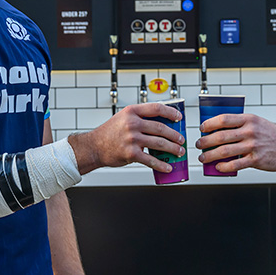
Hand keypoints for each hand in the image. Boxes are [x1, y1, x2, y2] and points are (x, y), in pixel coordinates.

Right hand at [68, 103, 184, 174]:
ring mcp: (131, 139)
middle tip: (181, 139)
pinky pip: (150, 160)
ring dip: (172, 148)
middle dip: (175, 135)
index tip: (179, 118)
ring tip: (179, 151)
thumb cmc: (110, 132)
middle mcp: (132, 124)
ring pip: (159, 143)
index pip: (156, 108)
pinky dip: (161, 164)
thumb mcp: (124, 117)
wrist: (94, 147)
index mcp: (132, 112)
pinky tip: (168, 166)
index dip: (171, 112)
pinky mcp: (130, 154)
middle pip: (161, 128)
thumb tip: (163, 121)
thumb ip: (140, 117)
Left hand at [196, 113, 275, 172]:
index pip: (223, 119)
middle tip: (199, 145)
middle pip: (220, 136)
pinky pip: (235, 164)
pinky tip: (218, 167)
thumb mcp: (256, 122)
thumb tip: (218, 132)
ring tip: (203, 158)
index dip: (209, 124)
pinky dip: (224, 166)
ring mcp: (253, 146)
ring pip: (225, 151)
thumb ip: (240, 125)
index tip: (202, 128)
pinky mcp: (257, 160)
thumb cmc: (272, 134)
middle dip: (205, 142)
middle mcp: (250, 131)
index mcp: (248, 119)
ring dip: (210, 155)